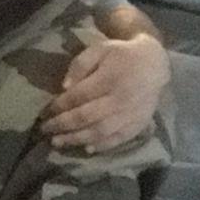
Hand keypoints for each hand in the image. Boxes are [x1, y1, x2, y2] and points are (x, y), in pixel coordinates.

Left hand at [42, 34, 169, 151]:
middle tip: (44, 131)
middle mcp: (121, 99)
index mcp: (109, 79)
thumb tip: (64, 87)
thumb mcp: (99, 49)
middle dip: (63, 125)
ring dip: (78, 139)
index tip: (44, 113)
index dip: (59, 106)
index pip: (78, 96)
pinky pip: (121, 137)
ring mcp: (132, 113)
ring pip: (101, 131)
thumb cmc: (120, 55)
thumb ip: (80, 65)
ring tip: (58, 143)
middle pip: (87, 116)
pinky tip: (88, 150)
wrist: (155, 63)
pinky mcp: (140, 123)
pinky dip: (104, 145)